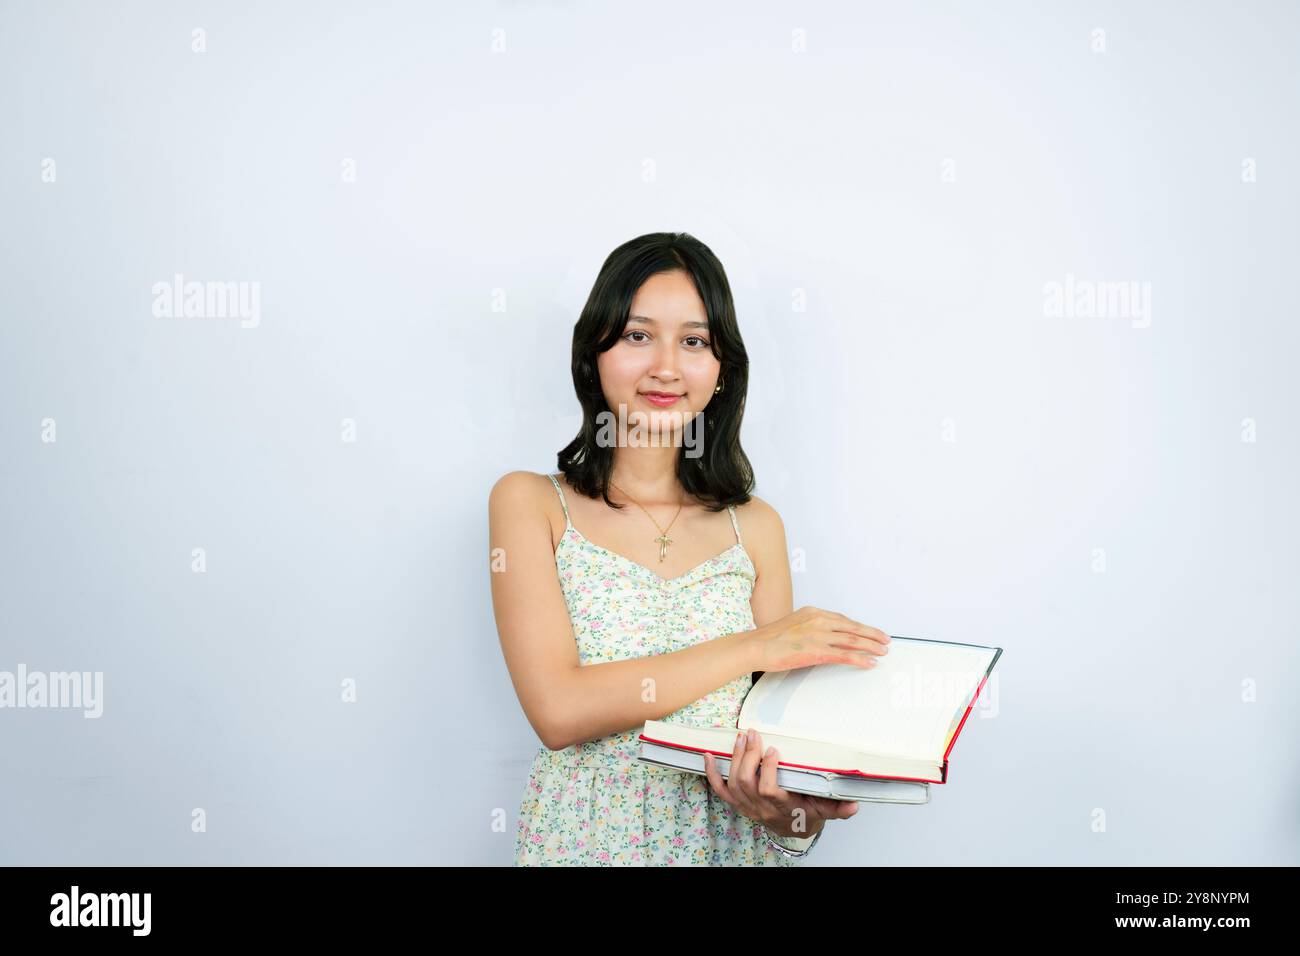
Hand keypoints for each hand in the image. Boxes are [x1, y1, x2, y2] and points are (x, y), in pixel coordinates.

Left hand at [703, 727, 858, 838]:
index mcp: (782, 807)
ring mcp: (747, 806)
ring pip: (733, 783)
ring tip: (741, 736)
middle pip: (746, 782)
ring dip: (734, 758)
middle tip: (754, 734)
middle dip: (748, 756)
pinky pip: (720, 790)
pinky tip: (708, 755)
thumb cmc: (807, 814)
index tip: (774, 749)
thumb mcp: (825, 810)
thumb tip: (854, 805)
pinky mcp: (738, 802)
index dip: (767, 769)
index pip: (769, 789)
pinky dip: (711, 773)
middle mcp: (761, 808)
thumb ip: (838, 808)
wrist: (793, 829)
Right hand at [750, 605, 889, 671]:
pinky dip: (860, 659)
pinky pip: (845, 655)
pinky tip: (869, 663)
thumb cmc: (769, 639)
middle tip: (885, 640)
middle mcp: (818, 621)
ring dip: (871, 646)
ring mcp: (819, 636)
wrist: (756, 646)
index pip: (843, 619)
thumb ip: (810, 627)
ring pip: (853, 640)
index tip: (871, 631)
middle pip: (852, 628)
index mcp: (813, 612)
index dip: (860, 626)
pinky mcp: (817, 651)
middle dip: (872, 634)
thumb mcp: (793, 625)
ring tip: (883, 651)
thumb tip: (823, 636)